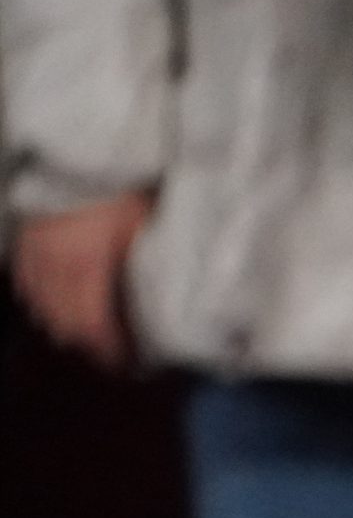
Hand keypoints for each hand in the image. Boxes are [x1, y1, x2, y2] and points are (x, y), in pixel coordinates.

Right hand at [11, 192, 153, 368]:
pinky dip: (38, 300)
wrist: (82, 153)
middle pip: (65, 324)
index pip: (94, 327)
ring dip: (63, 327)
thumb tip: (164, 303)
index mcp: (87, 265)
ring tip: (86, 338)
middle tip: (112, 357)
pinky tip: (52, 306)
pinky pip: (23, 281)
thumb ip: (145, 268)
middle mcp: (55, 265)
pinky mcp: (22, 238)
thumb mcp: (144, 228)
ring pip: (40, 307)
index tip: (130, 365)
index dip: (110, 352)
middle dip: (89, 346)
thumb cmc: (121, 187)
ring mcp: (34, 252)